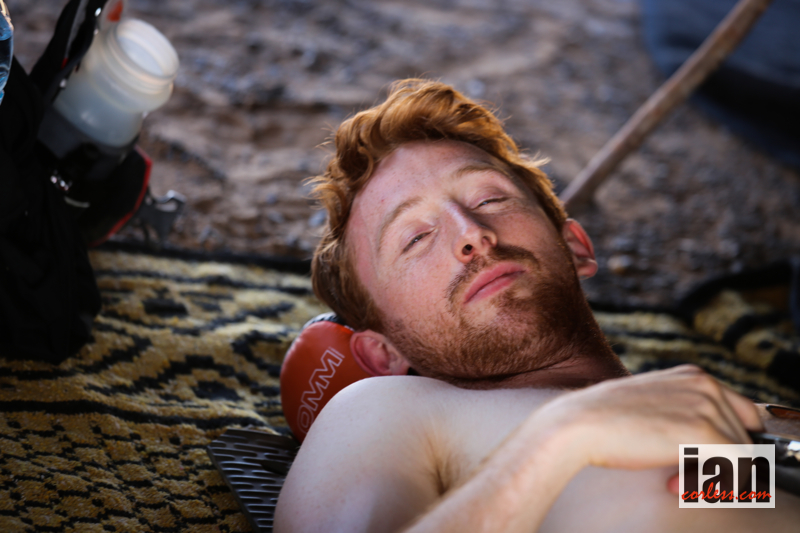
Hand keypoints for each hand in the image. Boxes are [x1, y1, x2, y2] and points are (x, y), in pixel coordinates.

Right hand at [534, 365, 763, 472]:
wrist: (577, 424)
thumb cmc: (606, 422)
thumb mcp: (654, 407)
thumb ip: (684, 415)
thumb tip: (713, 447)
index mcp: (695, 376)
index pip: (745, 416)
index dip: (731, 446)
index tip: (706, 466)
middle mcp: (706, 385)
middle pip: (744, 438)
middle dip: (717, 465)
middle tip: (678, 478)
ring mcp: (707, 405)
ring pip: (743, 456)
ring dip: (710, 478)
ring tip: (672, 482)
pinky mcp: (704, 431)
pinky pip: (737, 468)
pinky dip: (711, 486)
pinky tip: (672, 486)